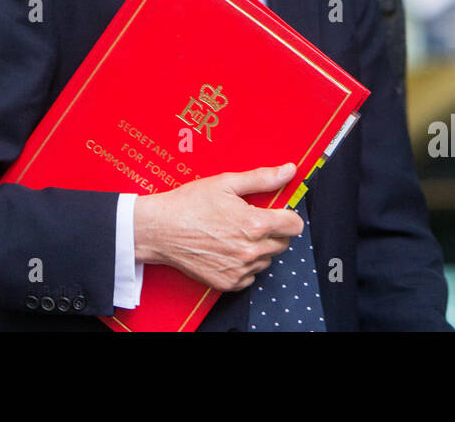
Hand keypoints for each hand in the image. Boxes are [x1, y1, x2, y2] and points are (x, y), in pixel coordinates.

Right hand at [132, 163, 303, 291]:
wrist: (160, 230)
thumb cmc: (190, 204)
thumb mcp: (226, 183)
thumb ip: (262, 178)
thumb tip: (288, 171)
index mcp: (255, 224)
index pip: (294, 226)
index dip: (287, 215)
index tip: (277, 212)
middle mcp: (251, 251)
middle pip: (283, 243)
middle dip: (272, 231)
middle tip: (249, 220)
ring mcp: (240, 270)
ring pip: (267, 260)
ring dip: (259, 248)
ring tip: (235, 234)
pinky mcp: (228, 283)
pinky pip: (250, 276)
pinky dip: (244, 265)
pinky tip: (227, 249)